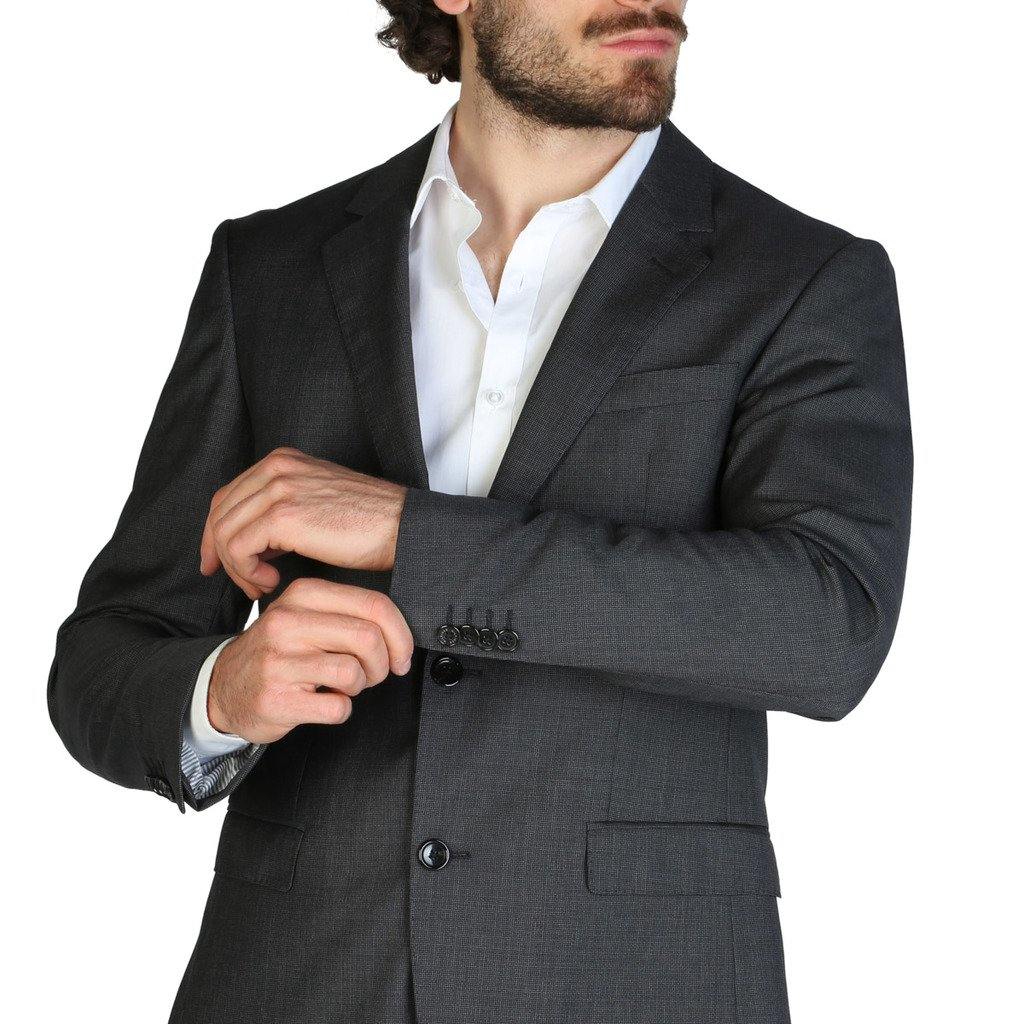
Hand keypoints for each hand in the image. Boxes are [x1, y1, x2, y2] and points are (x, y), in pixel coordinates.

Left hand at [200, 446, 407, 599]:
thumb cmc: (368, 522)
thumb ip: (281, 509)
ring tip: (262, 585)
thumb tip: (253, 541)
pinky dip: (247, 571)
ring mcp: (277, 488)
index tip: (216, 563)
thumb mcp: (316, 502)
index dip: (215, 533)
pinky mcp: (283, 515)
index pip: (227, 496)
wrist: (399, 526)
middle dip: (220, 554)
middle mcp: (275, 467)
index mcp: (281, 461)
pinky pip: (239, 548)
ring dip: (238, 568)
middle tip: (242, 583)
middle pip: (220, 513)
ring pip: (225, 533)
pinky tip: (271, 580)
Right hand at [206, 577, 414, 743]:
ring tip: (343, 686)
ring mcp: (279, 661)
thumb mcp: (306, 616)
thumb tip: (399, 634)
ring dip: (359, 686)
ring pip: (353, 672)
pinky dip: (341, 710)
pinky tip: (325, 703)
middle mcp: (288, 622)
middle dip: (382, 663)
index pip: (374, 605)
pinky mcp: (277, 699)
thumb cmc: (277, 651)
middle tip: (373, 674)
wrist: (223, 687)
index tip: (401, 654)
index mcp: (303, 595)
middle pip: (368, 638)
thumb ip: (348, 615)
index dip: (400, 635)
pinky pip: (337, 708)